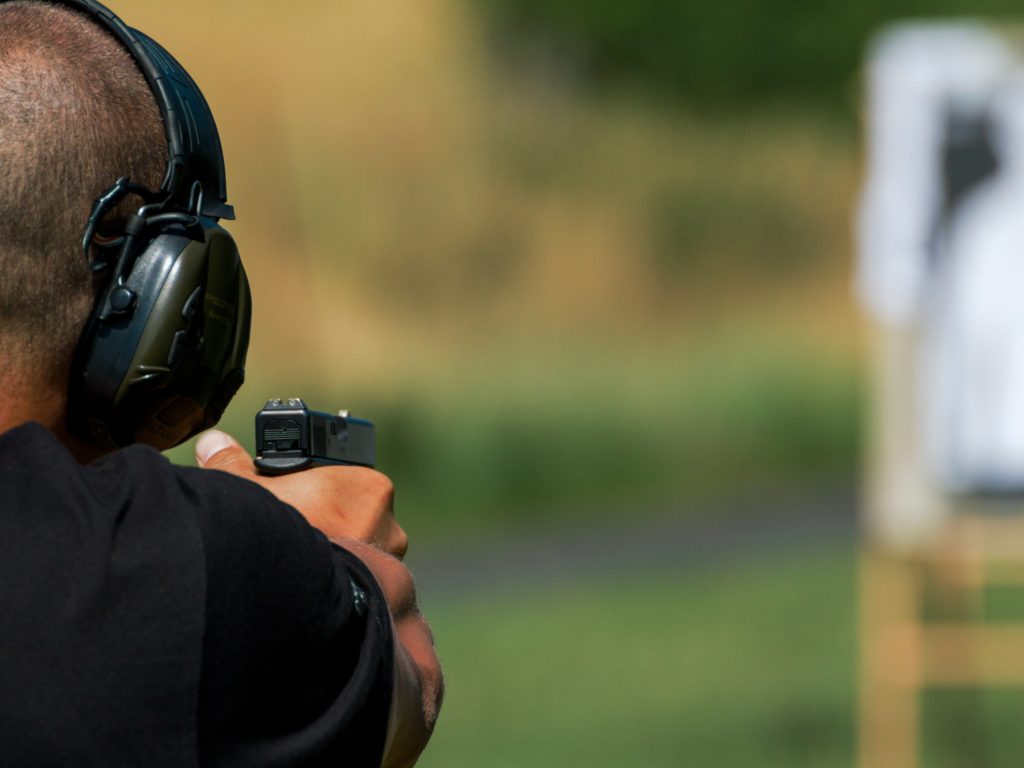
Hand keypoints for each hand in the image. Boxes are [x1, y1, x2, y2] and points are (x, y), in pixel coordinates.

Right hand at [195, 429, 441, 765]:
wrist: (288, 606)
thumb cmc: (274, 540)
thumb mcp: (245, 493)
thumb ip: (231, 464)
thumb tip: (213, 443)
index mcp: (369, 488)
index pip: (345, 483)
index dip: (315, 494)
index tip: (293, 506)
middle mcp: (390, 526)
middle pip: (354, 519)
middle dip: (325, 528)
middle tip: (293, 538)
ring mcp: (390, 567)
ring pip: (361, 554)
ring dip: (338, 563)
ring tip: (299, 573)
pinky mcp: (384, 600)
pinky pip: (364, 588)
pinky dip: (345, 592)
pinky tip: (313, 597)